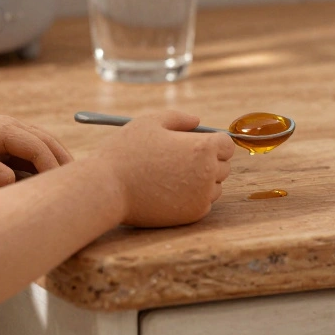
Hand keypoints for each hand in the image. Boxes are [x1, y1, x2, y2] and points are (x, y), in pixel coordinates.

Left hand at [0, 114, 72, 187]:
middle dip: (64, 161)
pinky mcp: (9, 140)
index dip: (51, 166)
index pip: (37, 147)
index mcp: (4, 129)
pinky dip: (47, 159)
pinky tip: (51, 175)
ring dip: (58, 158)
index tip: (59, 187)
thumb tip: (10, 182)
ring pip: (44, 142)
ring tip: (70, 181)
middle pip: (48, 141)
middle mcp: (13, 126)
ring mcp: (12, 131)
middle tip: (79, 184)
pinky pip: (34, 148)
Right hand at [92, 111, 234, 226]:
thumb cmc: (126, 152)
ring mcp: (202, 197)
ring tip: (171, 176)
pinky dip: (192, 198)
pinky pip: (204, 203)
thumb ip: (178, 118)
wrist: (107, 189)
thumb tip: (198, 122)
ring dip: (202, 181)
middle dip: (208, 161)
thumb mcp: (150, 122)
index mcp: (202, 148)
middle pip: (224, 165)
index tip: (195, 144)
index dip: (212, 142)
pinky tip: (169, 191)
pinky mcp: (193, 215)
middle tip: (180, 160)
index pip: (227, 144)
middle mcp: (208, 173)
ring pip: (215, 186)